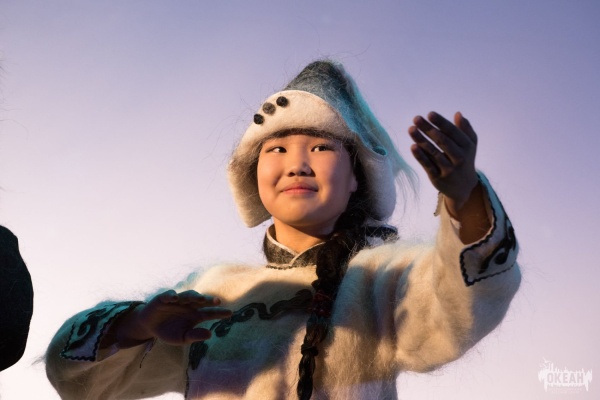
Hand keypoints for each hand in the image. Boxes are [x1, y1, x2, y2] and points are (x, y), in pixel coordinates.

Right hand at [114, 290, 231, 346]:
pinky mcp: (164, 298)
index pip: (210, 313)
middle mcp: (189, 305)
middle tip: (217, 301)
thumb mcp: (182, 338)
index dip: (219, 313)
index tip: (230, 314)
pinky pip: (169, 295)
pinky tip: (175, 298)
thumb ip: (194, 336)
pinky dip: (172, 296)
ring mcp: (177, 301)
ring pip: (188, 295)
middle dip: (209, 300)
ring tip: (200, 299)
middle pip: (201, 300)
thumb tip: (210, 334)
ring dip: (194, 296)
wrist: (150, 327)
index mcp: (195, 315)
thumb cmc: (169, 331)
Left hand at [408, 111, 478, 212]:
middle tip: (416, 118)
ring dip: (421, 140)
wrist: (463, 187)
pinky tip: (413, 146)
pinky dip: (420, 156)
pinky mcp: (438, 178)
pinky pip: (428, 165)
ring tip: (411, 129)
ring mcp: (449, 169)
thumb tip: (458, 114)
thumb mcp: (470, 145)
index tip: (430, 114)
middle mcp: (459, 158)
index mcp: (467, 147)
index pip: (453, 132)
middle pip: (442, 141)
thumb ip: (465, 129)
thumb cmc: (464, 160)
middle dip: (429, 129)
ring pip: (434, 153)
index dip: (441, 122)